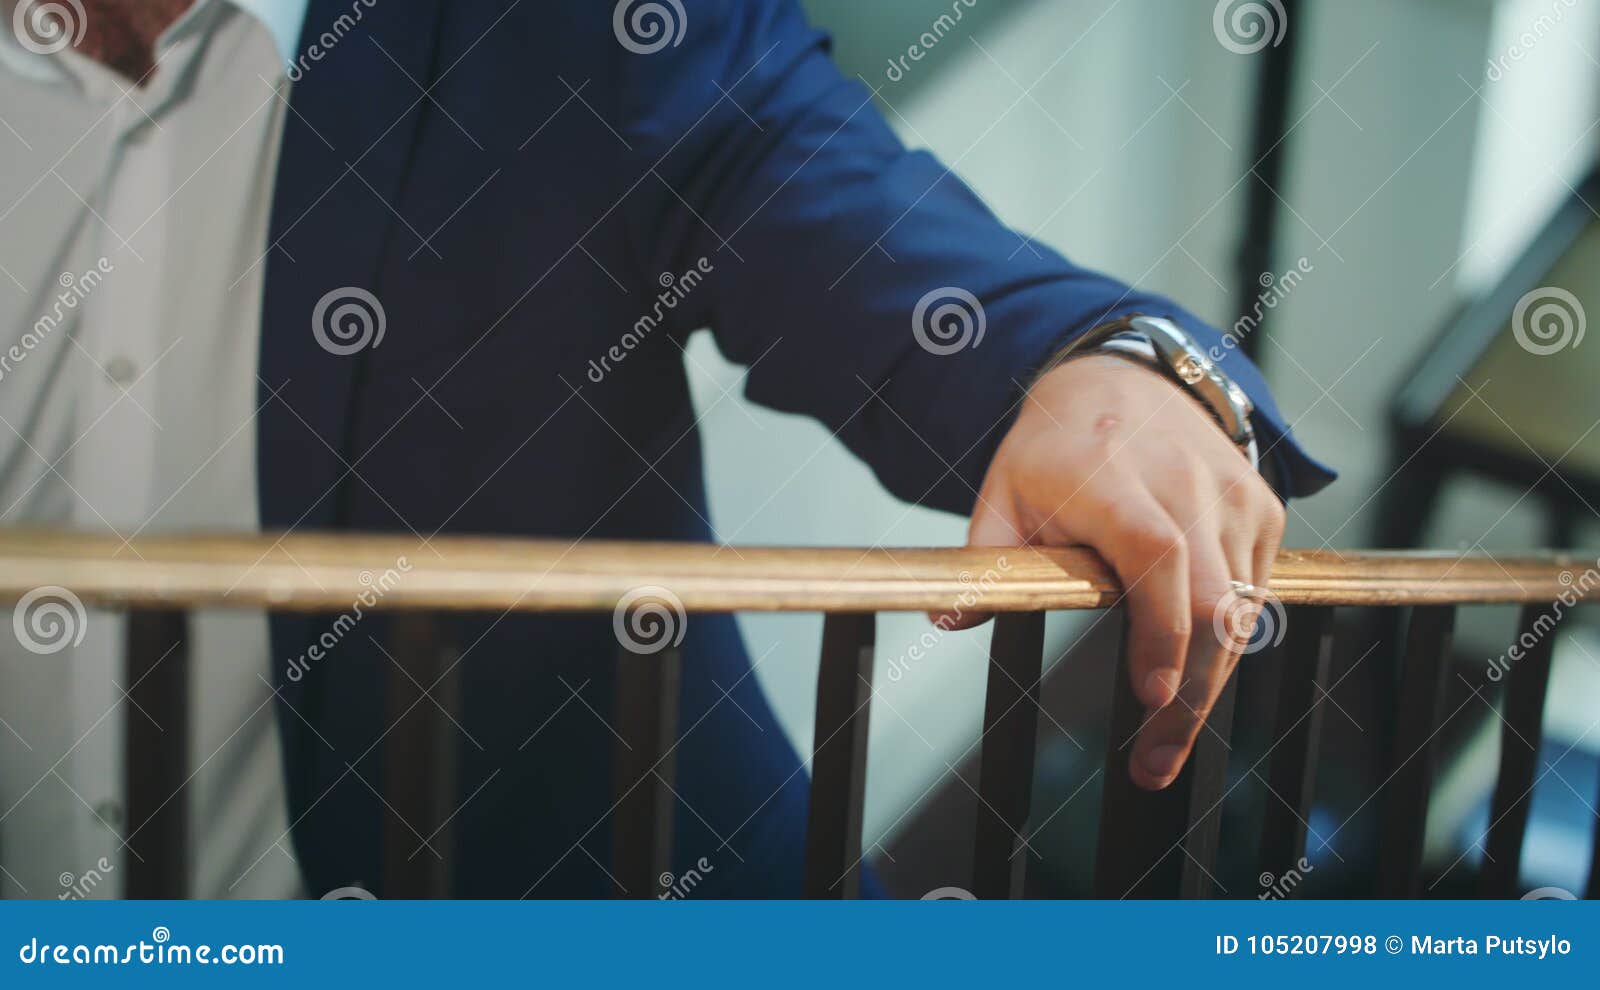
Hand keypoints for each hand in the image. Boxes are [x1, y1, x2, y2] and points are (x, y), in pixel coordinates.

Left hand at [957, 353, 1284, 789]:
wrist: (1125, 379)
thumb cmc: (1058, 448)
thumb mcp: (1003, 491)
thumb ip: (984, 559)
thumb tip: (947, 620)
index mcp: (1110, 476)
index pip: (1154, 554)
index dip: (1161, 628)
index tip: (1148, 694)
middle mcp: (1183, 481)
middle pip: (1211, 601)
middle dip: (1189, 694)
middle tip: (1153, 763)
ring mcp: (1232, 494)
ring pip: (1240, 611)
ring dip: (1208, 686)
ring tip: (1163, 744)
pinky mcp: (1263, 508)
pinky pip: (1254, 595)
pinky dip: (1226, 645)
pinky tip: (1189, 678)